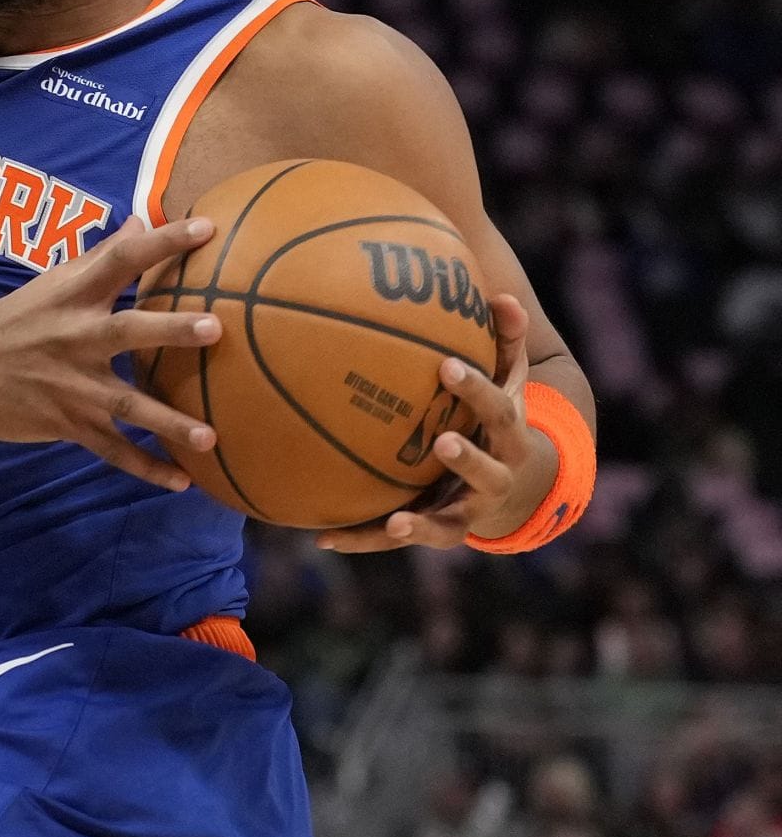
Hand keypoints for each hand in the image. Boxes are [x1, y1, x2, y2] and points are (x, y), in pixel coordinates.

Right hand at [0, 215, 221, 488]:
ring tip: (210, 438)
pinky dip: (146, 468)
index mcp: (74, 295)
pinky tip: (182, 482)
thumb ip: (101, 255)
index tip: (205, 227)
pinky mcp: (66, 422)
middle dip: (170, 330)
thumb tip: (142, 220)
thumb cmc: (11, 320)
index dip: (163, 241)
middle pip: (129, 330)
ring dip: (168, 422)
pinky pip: (112, 449)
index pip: (122, 259)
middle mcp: (76, 336)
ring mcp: (72, 384)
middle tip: (215, 328)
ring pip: (127, 404)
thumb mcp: (52, 281)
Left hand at [319, 292, 551, 552]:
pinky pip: (397, 540)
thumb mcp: (507, 377)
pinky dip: (363, 539)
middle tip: (441, 441)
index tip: (447, 366)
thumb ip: (504, 338)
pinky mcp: (435, 531)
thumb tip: (502, 297)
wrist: (513, 482)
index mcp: (511, 437)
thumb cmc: (496, 414)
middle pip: (487, 472)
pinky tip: (323, 538)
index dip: (477, 389)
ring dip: (421, 524)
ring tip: (394, 522)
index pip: (500, 411)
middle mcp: (495, 479)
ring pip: (447, 524)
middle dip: (466, 458)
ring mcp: (466, 512)